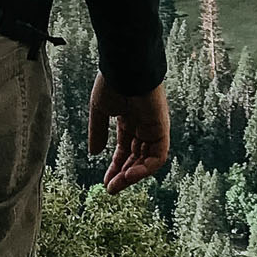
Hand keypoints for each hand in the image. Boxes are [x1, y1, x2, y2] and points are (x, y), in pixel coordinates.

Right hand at [87, 72, 169, 191]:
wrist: (125, 68)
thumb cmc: (111, 83)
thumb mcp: (99, 110)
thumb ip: (98, 132)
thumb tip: (94, 153)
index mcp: (128, 119)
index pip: (125, 149)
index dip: (115, 165)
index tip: (105, 182)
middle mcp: (143, 125)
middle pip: (136, 157)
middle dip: (123, 174)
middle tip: (111, 188)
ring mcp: (154, 127)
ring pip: (147, 160)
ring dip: (132, 175)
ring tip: (116, 185)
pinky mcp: (162, 128)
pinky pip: (157, 156)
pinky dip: (145, 168)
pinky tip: (128, 175)